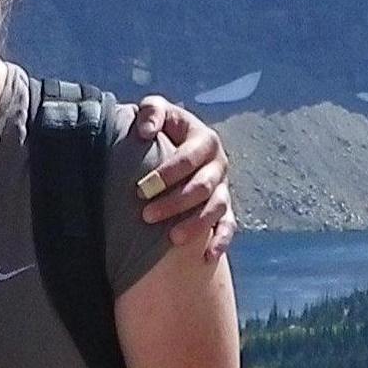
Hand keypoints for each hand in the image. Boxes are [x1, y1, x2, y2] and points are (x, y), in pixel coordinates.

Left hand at [130, 98, 235, 257]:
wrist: (173, 145)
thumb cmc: (161, 128)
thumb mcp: (156, 110)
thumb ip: (152, 111)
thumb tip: (146, 131)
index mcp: (205, 140)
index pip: (189, 158)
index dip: (166, 174)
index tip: (139, 189)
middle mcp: (218, 165)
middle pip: (202, 187)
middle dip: (175, 202)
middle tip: (146, 215)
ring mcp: (223, 188)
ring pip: (216, 209)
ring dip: (196, 225)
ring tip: (171, 239)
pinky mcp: (224, 209)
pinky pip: (229, 227)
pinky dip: (221, 241)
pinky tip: (207, 257)